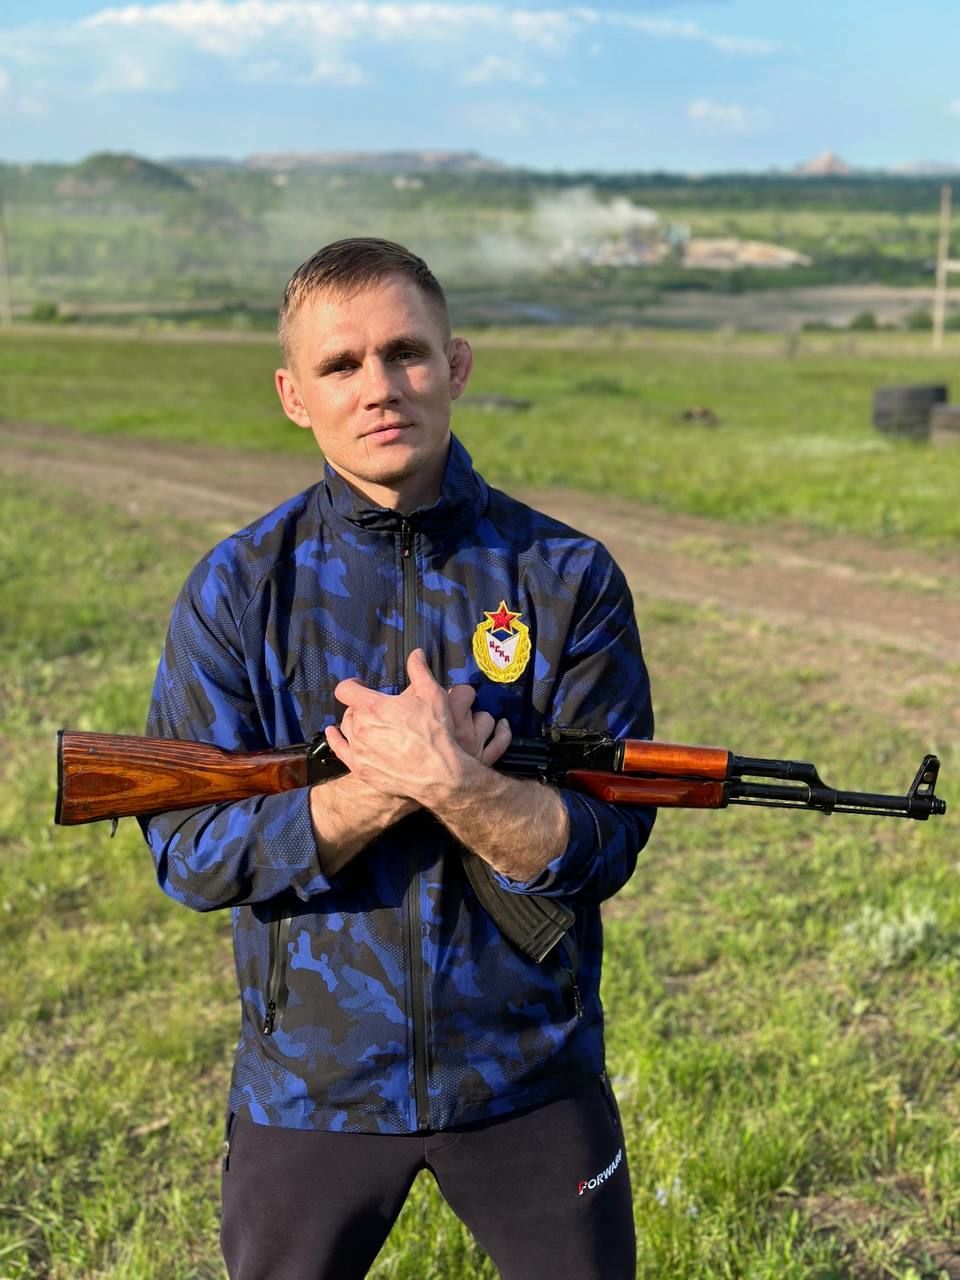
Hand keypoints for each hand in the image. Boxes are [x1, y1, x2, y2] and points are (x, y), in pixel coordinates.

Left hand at [325, 650, 508, 803]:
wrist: (438, 774)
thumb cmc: (436, 733)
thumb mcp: (432, 695)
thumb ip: (419, 671)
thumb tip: (416, 653)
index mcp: (372, 707)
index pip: (346, 689)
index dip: (353, 684)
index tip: (361, 684)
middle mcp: (359, 727)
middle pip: (349, 710)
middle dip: (360, 705)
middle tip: (376, 708)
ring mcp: (358, 750)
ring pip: (346, 729)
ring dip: (354, 722)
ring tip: (366, 722)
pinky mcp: (360, 768)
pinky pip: (339, 750)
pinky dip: (335, 739)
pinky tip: (333, 733)